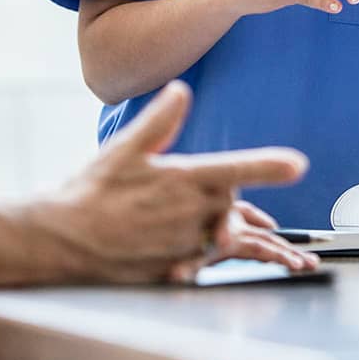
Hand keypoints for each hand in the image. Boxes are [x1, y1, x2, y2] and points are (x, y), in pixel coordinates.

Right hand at [50, 82, 310, 281]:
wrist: (60, 240)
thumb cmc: (90, 192)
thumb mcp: (124, 149)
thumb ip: (159, 121)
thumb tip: (181, 89)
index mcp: (182, 180)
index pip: (235, 169)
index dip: (269, 166)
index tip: (299, 164)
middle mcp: (190, 215)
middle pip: (230, 200)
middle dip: (223, 193)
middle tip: (189, 189)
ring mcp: (184, 245)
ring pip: (221, 232)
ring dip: (218, 225)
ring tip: (194, 221)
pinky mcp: (176, 269)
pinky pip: (205, 260)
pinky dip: (202, 251)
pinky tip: (178, 245)